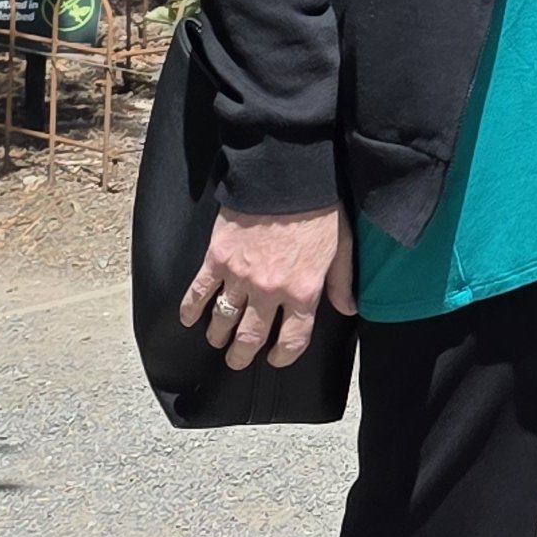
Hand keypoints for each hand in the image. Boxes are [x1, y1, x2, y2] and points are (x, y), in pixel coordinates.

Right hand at [179, 206, 353, 369]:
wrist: (286, 177)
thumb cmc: (318, 209)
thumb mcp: (342, 247)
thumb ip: (341, 282)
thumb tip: (348, 308)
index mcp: (303, 291)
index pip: (292, 339)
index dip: (283, 355)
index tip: (276, 359)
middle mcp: (269, 292)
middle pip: (251, 337)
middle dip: (242, 355)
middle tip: (238, 360)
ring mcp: (240, 277)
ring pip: (223, 319)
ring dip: (218, 335)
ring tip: (217, 340)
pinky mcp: (217, 258)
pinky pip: (199, 291)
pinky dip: (191, 308)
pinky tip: (188, 319)